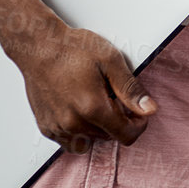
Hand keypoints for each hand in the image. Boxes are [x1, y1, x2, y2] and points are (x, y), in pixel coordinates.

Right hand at [4, 22, 156, 152]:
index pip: (126, 135)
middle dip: (117, 121)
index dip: (138, 124)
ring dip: (98, 129)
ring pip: (89, 141)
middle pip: (108, 138)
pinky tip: (78, 110)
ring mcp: (57, 127)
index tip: (137, 112)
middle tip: (111, 96)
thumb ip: (131, 89)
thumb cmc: (72, 49)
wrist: (39, 46)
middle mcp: (73, 123)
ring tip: (94, 104)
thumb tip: (149, 110)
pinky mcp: (46, 127)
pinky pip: (69, 141)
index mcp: (92, 108)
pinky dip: (78, 131)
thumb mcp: (111, 61)